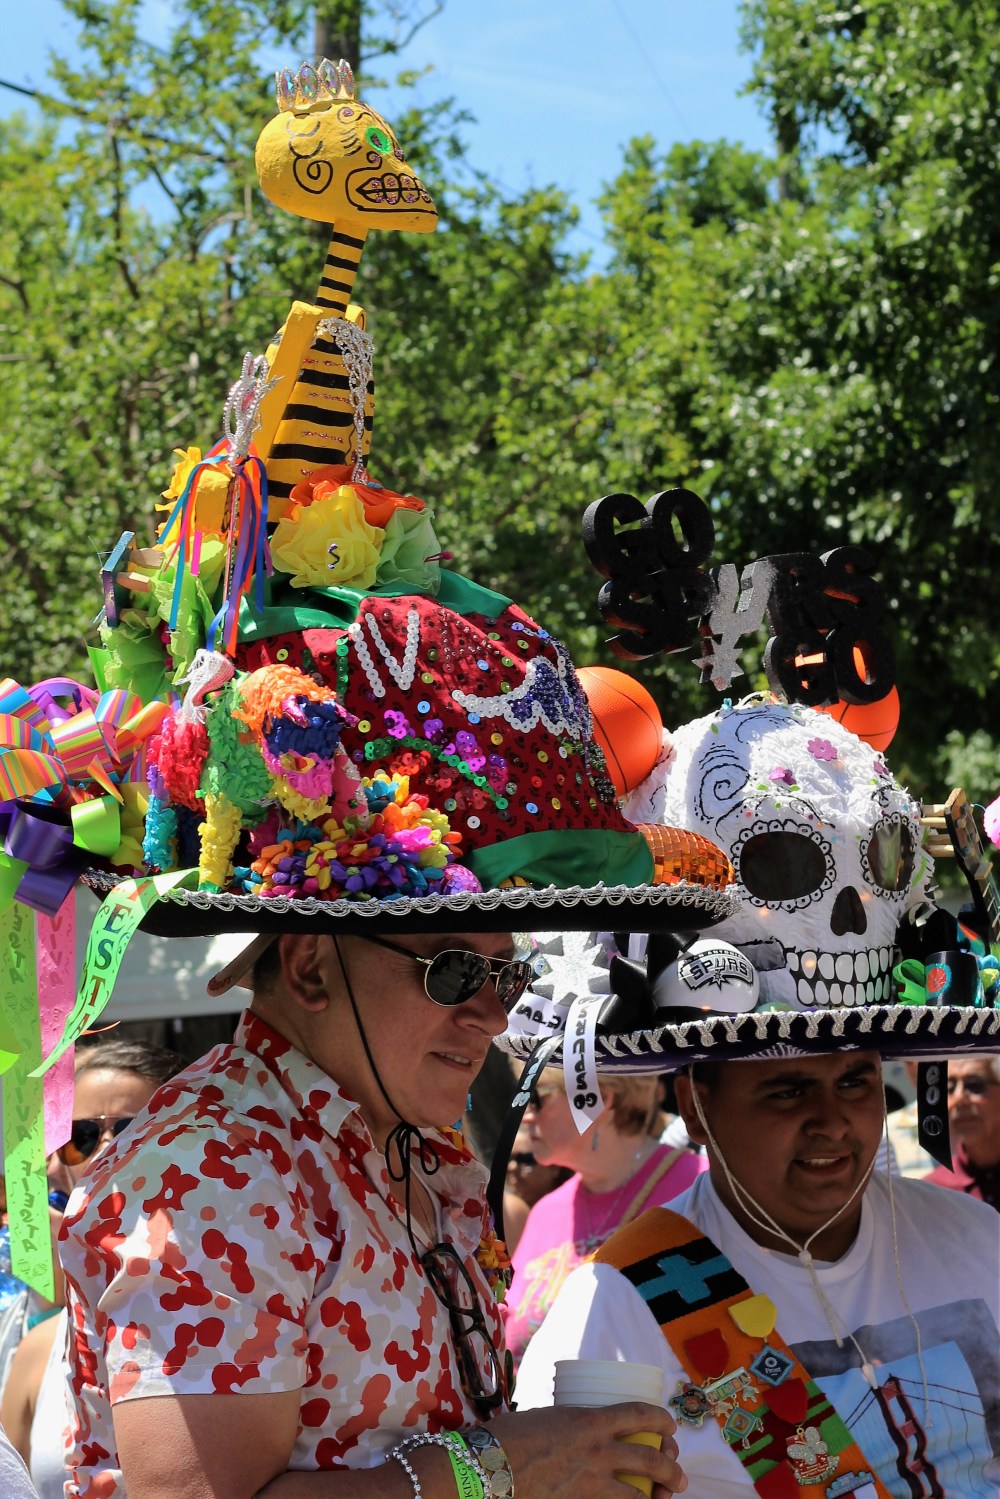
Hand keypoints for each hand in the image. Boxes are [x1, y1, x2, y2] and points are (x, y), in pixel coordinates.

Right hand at [490, 1403, 686, 1497]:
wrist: (490, 1468)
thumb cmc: (511, 1436)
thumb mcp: (549, 1417)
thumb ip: (572, 1424)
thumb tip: (582, 1428)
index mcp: (590, 1421)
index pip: (639, 1414)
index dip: (661, 1418)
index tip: (670, 1424)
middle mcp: (598, 1451)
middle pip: (650, 1457)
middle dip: (671, 1465)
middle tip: (679, 1473)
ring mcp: (591, 1483)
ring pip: (639, 1493)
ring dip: (659, 1496)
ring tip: (667, 1497)